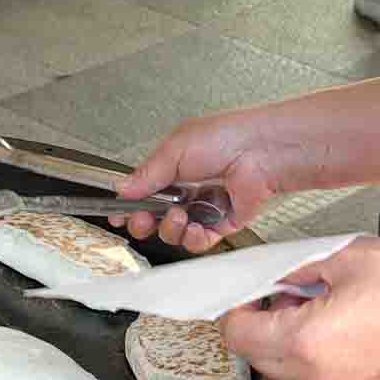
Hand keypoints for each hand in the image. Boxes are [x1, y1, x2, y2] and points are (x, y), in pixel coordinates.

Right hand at [111, 106, 309, 253]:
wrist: (261, 152)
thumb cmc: (226, 138)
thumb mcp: (176, 149)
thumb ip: (147, 174)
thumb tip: (123, 188)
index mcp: (174, 166)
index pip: (144, 192)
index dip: (130, 206)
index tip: (118, 215)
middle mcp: (188, 188)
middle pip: (156, 217)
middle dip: (145, 222)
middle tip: (143, 219)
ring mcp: (204, 207)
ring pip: (176, 232)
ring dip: (171, 229)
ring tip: (178, 215)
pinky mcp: (222, 223)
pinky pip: (200, 241)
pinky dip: (193, 238)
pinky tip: (194, 228)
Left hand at [218, 238, 379, 379]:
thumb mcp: (344, 258)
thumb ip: (294, 269)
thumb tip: (269, 276)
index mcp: (302, 342)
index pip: (238, 335)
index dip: (238, 310)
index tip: (253, 292)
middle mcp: (313, 379)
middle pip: (257, 359)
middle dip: (262, 327)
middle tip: (289, 295)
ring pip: (285, 375)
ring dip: (287, 346)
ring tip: (320, 313)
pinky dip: (314, 361)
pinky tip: (343, 334)